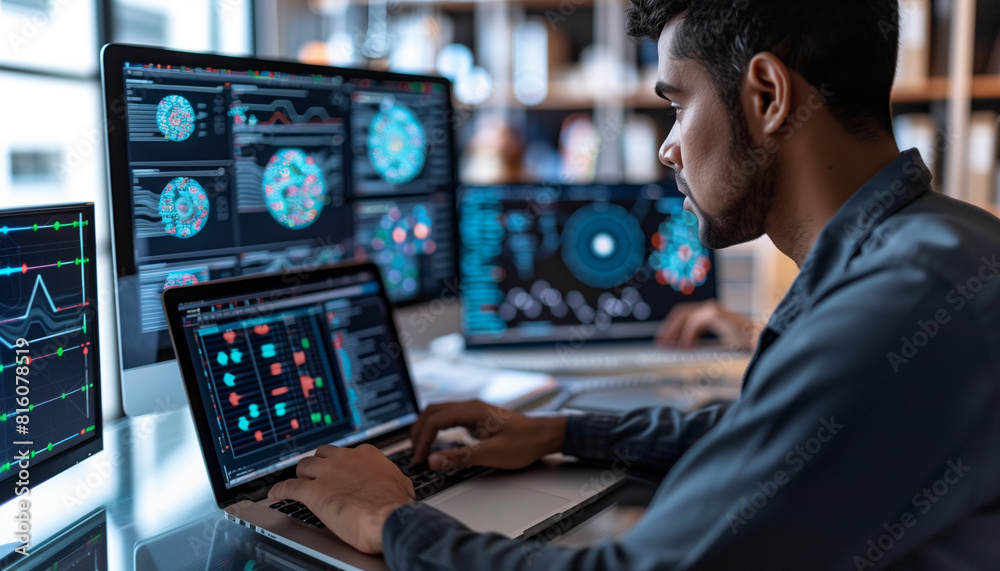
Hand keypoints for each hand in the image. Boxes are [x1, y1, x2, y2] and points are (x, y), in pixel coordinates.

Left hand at [268, 444, 413, 553]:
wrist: (387, 517)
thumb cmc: (396, 505)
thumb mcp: (401, 484)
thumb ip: (391, 478)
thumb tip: (396, 483)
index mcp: (366, 455)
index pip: (346, 453)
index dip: (340, 464)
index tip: (340, 470)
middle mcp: (344, 459)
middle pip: (321, 455)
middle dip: (318, 465)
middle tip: (317, 475)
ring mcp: (327, 473)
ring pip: (304, 466)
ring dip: (300, 475)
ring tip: (298, 482)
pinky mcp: (313, 492)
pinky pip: (290, 487)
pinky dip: (280, 490)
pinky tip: (275, 493)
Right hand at [410, 400, 565, 470]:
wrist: (544, 436)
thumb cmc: (524, 442)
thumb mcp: (491, 454)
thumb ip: (460, 457)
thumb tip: (433, 460)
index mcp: (471, 410)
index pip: (434, 420)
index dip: (422, 440)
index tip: (420, 459)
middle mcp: (470, 406)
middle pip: (431, 412)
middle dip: (419, 432)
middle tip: (415, 454)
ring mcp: (473, 411)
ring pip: (439, 413)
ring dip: (426, 429)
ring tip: (421, 449)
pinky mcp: (477, 418)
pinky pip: (449, 418)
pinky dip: (437, 429)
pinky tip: (438, 442)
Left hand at [656, 299, 755, 350]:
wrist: (759, 340)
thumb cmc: (742, 343)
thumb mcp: (715, 342)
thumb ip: (699, 340)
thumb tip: (681, 347)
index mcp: (709, 313)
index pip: (684, 314)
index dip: (671, 326)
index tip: (664, 340)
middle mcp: (710, 307)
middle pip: (681, 312)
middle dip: (668, 327)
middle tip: (661, 343)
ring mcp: (712, 308)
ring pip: (684, 315)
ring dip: (674, 331)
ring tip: (670, 346)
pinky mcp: (714, 312)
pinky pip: (693, 322)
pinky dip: (687, 334)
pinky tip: (686, 346)